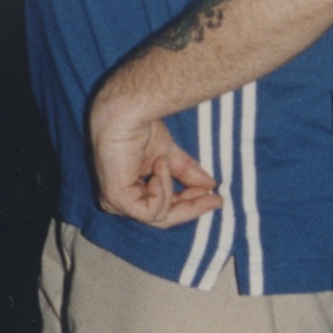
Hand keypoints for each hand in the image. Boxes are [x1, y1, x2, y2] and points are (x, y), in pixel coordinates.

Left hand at [88, 90, 221, 228]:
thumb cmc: (139, 129)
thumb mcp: (169, 156)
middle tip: (217, 200)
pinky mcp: (117, 200)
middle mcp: (119, 201)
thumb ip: (186, 173)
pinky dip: (161, 190)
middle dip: (191, 209)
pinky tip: (158, 166)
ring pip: (159, 216)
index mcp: (129, 192)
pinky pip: (150, 211)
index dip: (190, 206)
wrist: (126, 114)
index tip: (217, 198)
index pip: (162, 208)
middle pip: (162, 218)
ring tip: (163, 161)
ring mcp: (115, 202)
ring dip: (171, 189)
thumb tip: (210, 186)